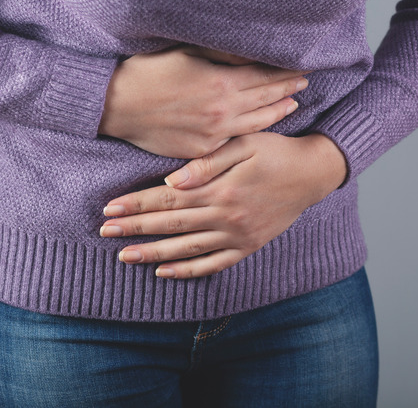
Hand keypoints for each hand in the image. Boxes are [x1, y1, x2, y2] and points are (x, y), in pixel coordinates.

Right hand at [99, 45, 310, 158]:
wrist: (117, 106)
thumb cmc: (147, 72)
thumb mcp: (186, 53)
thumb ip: (222, 55)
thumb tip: (250, 54)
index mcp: (220, 83)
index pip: (264, 76)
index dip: (284, 72)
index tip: (300, 67)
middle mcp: (222, 111)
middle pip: (265, 99)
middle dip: (287, 89)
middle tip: (304, 83)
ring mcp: (214, 134)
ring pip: (256, 124)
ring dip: (277, 112)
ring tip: (292, 104)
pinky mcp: (202, 151)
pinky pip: (234, 142)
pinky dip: (252, 132)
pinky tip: (261, 127)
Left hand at [99, 132, 347, 278]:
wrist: (312, 174)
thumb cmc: (275, 151)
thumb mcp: (244, 144)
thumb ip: (207, 162)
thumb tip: (171, 181)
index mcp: (221, 189)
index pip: (168, 199)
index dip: (136, 204)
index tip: (109, 209)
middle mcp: (226, 217)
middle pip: (170, 225)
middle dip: (135, 229)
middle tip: (105, 233)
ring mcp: (236, 236)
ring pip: (186, 249)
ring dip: (153, 254)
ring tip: (125, 256)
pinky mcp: (247, 247)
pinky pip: (213, 265)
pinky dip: (187, 271)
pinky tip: (164, 273)